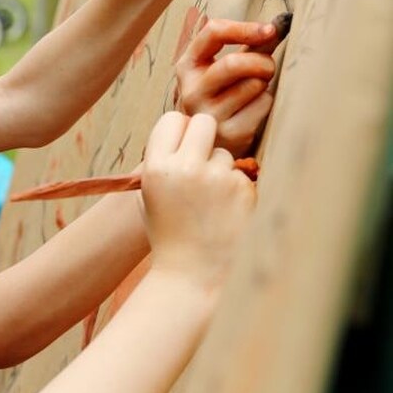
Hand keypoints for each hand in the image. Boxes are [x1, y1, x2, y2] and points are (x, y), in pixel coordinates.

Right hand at [142, 113, 255, 287]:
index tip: (182, 144)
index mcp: (156, 168)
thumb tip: (181, 129)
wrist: (193, 274)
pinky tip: (226, 214)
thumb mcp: (149, 196)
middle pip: (203, 122)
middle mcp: (185, 168)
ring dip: (221, 170)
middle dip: (205, 137)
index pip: (172, 119)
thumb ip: (160, 161)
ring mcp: (217, 178)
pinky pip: (242, 175)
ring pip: (225, 153)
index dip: (180, 130)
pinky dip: (236, 191)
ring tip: (210, 203)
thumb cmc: (169, 233)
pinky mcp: (243, 189)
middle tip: (203, 158)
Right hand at [175, 19, 276, 156]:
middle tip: (268, 68)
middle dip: (261, 62)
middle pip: (233, 63)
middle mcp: (191, 91)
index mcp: (187, 67)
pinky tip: (254, 110)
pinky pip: (262, 106)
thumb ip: (250, 44)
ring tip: (256, 89)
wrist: (210, 140)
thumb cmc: (222, 95)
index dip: (245, 27)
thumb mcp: (224, 67)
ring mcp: (208, 115)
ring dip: (264, 83)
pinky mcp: (229, 133)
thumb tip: (282, 22)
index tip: (269, 30)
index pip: (213, 32)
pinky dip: (266, 103)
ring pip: (252, 85)